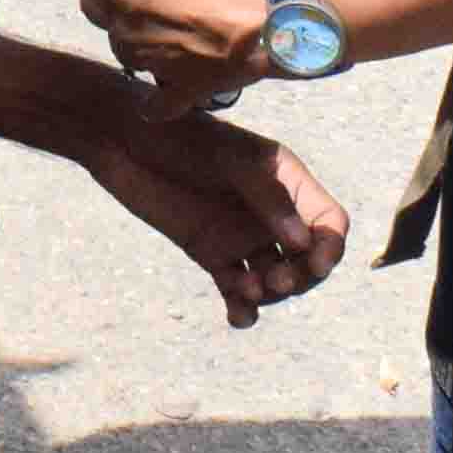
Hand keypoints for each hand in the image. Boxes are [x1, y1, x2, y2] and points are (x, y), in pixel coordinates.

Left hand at [73, 0, 275, 111]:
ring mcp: (147, 62)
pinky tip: (167, 76)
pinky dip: (161, 86)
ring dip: (134, 26)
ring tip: (171, 11)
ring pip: (121, 42)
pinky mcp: (179, 88)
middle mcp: (121, 26)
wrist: (277, 22)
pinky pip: (158, 98)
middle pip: (93, 0)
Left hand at [87, 113, 349, 328]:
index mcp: (287, 182)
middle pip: (307, 259)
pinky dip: (242, 308)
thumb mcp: (228, 158)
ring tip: (247, 291)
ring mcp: (242, 236)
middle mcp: (271, 212)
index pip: (328, 222)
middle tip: (272, 282)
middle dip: (299, 277)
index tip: (314, 265)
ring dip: (269, 294)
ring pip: (275, 279)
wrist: (122, 139)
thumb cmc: (180, 136)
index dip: (329, 247)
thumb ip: (266, 196)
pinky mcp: (212, 254)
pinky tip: (238, 317)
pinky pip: (237, 289)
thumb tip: (303, 243)